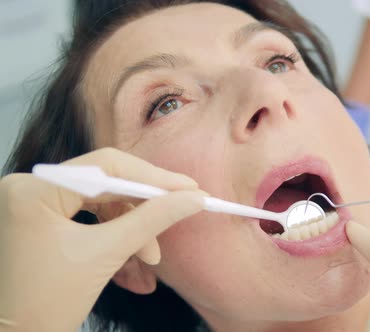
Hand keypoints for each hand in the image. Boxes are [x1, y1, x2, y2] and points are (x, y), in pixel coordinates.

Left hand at [0, 148, 207, 331]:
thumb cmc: (48, 304)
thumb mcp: (106, 255)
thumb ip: (152, 220)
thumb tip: (193, 199)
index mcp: (34, 190)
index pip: (106, 167)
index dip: (153, 177)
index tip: (189, 188)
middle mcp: (30, 186)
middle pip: (106, 181)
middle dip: (144, 206)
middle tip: (181, 211)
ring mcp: (35, 201)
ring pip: (103, 199)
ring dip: (133, 224)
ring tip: (151, 257)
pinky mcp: (44, 216)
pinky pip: (92, 213)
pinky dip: (117, 231)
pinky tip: (135, 255)